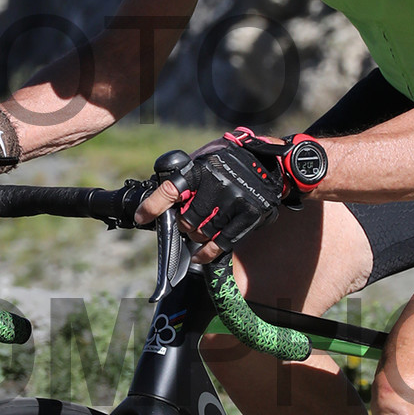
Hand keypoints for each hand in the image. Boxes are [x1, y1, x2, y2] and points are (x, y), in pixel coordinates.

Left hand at [135, 129, 326, 259]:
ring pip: (203, 234)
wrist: (273, 163)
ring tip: (198, 234)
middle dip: (183, 226)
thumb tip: (164, 201)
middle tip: (186, 225)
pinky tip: (201, 255)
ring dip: (196, 238)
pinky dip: (208, 252)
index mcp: (203, 167)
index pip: (171, 189)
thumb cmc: (233, 163)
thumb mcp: (208, 159)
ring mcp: (236, 200)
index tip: (140, 217)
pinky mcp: (251, 214)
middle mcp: (219, 183)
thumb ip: (188, 176)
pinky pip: (223, 243)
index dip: (153, 205)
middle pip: (187, 220)